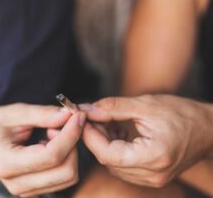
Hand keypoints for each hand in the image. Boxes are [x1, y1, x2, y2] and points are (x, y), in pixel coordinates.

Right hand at [0, 103, 85, 196]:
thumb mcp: (15, 113)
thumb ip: (43, 114)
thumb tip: (70, 115)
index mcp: (7, 163)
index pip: (52, 156)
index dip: (70, 134)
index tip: (77, 115)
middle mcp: (17, 184)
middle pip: (66, 171)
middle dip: (72, 143)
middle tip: (60, 124)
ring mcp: (26, 191)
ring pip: (68, 176)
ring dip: (70, 151)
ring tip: (52, 134)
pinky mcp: (35, 190)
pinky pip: (63, 178)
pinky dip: (66, 158)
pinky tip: (50, 144)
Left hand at [80, 95, 212, 186]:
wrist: (207, 129)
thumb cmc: (182, 114)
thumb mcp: (145, 105)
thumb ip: (113, 108)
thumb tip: (88, 109)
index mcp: (153, 156)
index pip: (108, 154)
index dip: (91, 137)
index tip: (84, 119)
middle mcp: (152, 174)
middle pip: (108, 160)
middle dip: (96, 137)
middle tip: (93, 117)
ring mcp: (152, 178)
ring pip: (113, 164)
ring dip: (105, 143)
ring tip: (109, 123)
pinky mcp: (151, 176)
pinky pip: (123, 166)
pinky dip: (115, 149)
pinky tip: (119, 132)